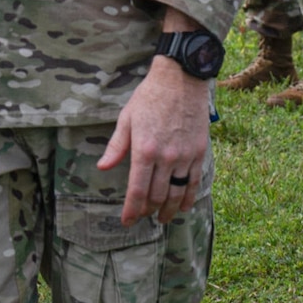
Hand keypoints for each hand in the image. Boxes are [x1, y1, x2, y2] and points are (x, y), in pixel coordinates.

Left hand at [98, 55, 211, 225]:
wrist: (180, 81)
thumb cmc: (148, 98)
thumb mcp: (126, 119)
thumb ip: (116, 147)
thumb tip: (102, 167)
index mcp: (144, 150)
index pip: (137, 190)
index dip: (131, 209)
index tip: (126, 221)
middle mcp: (166, 158)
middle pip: (157, 195)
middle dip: (148, 211)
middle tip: (141, 218)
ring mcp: (185, 157)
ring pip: (177, 193)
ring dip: (169, 210)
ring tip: (162, 219)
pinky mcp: (199, 153)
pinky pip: (195, 182)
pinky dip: (189, 197)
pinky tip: (183, 207)